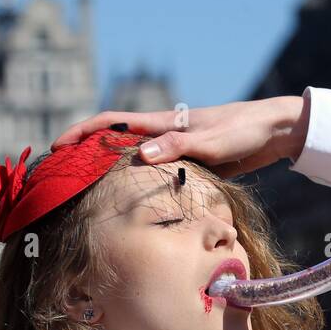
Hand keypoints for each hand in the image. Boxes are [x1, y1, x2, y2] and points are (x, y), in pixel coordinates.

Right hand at [49, 95, 307, 177]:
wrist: (272, 132)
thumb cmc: (241, 131)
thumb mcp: (209, 141)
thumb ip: (176, 147)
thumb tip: (139, 155)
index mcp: (161, 124)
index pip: (110, 123)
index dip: (82, 133)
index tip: (58, 147)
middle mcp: (161, 136)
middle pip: (114, 144)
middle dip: (86, 157)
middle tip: (64, 180)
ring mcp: (173, 151)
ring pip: (131, 162)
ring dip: (108, 175)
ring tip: (87, 197)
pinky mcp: (186, 165)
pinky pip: (153, 176)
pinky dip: (136, 186)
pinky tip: (130, 205)